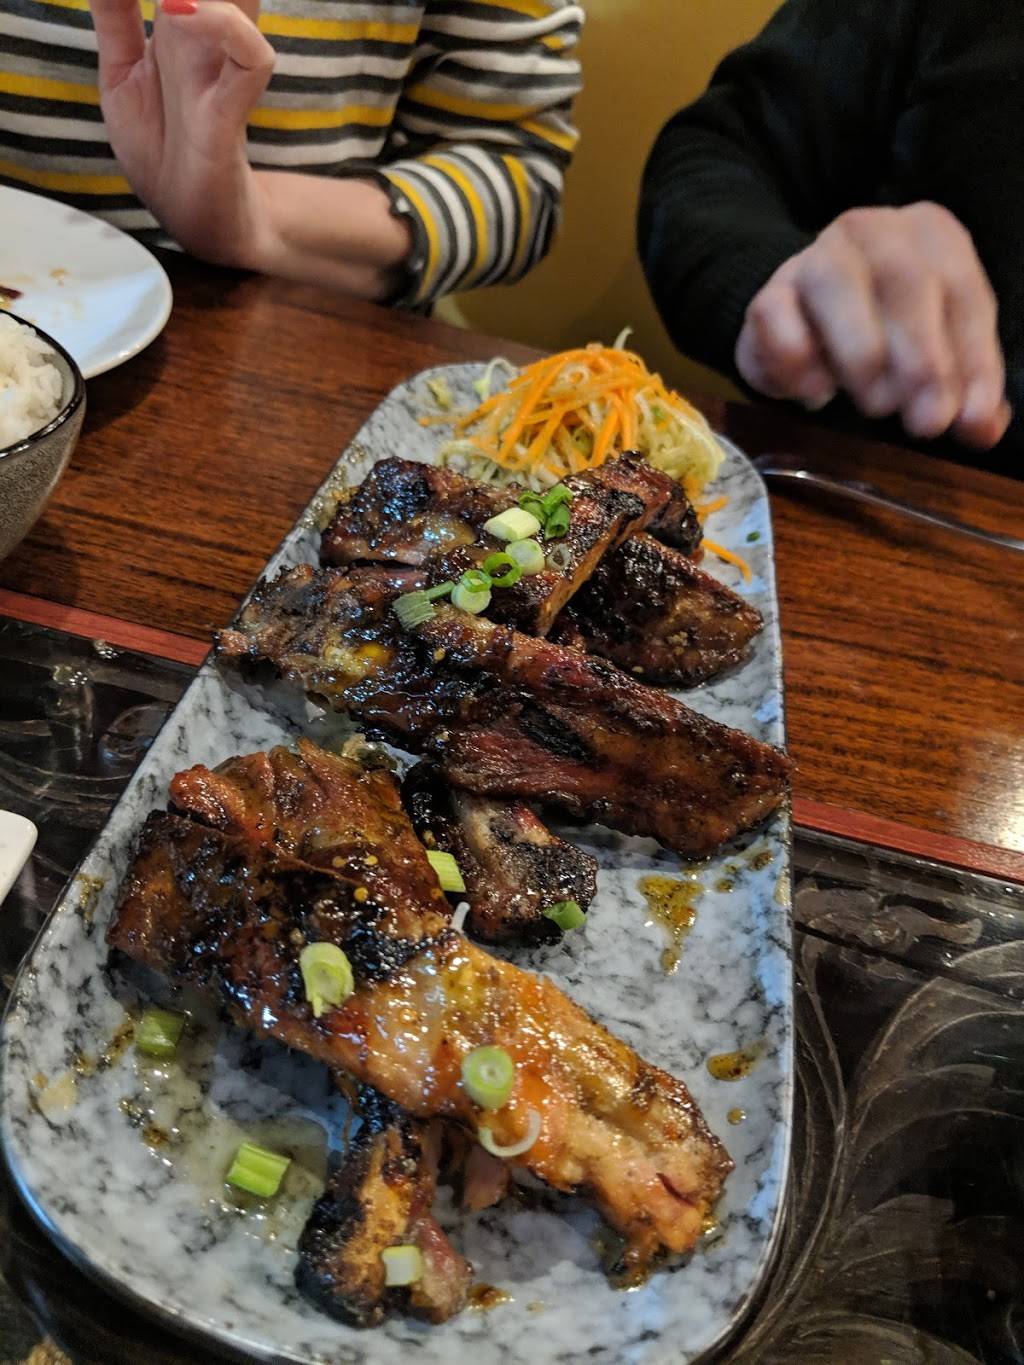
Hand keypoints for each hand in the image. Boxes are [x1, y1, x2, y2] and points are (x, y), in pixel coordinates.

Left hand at [90, 0, 275, 265]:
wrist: (194, 218)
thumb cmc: (163, 150)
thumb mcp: (121, 75)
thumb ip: (115, 18)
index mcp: (182, 23)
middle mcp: (208, 37)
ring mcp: (224, 69)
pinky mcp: (234, 108)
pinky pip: (252, 56)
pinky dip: (224, 25)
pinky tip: (180, 8)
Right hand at [735, 203, 1010, 448]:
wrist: (807, 316)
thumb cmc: (887, 330)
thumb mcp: (939, 352)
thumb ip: (966, 386)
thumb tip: (983, 429)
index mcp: (931, 235)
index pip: (963, 291)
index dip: (971, 359)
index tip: (967, 419)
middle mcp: (871, 231)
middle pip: (902, 279)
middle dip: (920, 359)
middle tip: (925, 423)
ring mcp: (813, 258)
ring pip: (833, 285)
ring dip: (860, 353)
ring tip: (875, 408)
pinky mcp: (766, 296)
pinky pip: (775, 320)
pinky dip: (797, 363)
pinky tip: (817, 395)